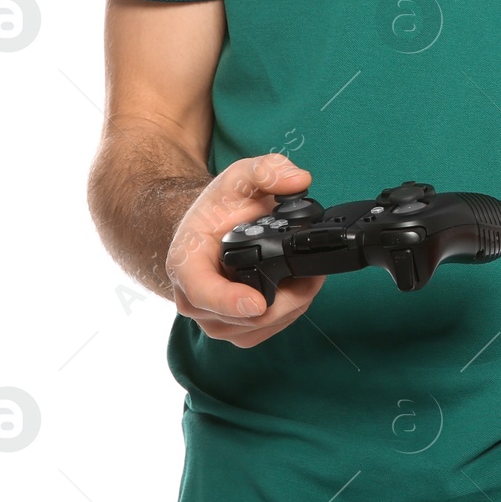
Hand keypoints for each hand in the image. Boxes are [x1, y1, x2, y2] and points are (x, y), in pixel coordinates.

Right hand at [165, 154, 325, 346]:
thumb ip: (268, 170)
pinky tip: (298, 288)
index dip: (229, 301)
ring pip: (257, 327)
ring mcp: (213, 317)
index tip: (258, 302)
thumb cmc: (221, 206)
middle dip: (285, 298)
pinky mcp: (233, 328)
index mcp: (186, 261)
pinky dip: (288, 313)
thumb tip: (299, 180)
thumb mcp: (240, 175)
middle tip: (313, 273)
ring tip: (309, 275)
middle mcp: (194, 297)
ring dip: (291, 305)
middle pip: (241, 316)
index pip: (201, 291)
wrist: (211, 228)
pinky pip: (264, 331)